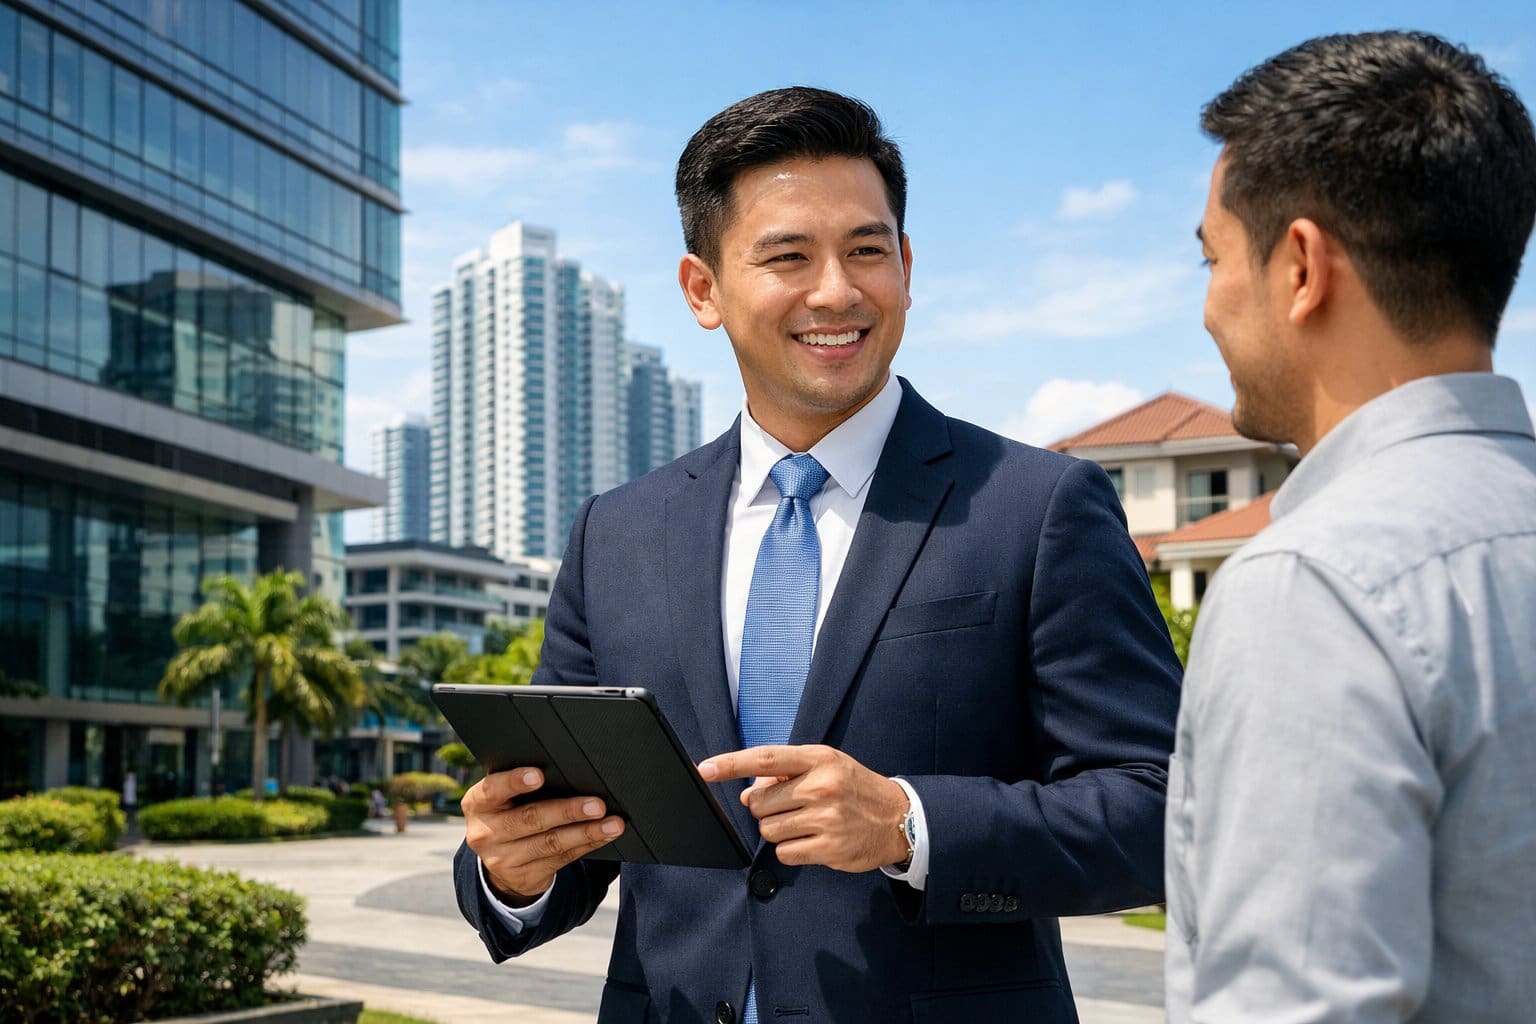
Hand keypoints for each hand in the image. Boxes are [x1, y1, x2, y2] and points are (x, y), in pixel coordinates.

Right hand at [460, 767, 624, 904]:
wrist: (500, 857)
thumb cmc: (510, 810)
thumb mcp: (504, 797)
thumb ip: (522, 784)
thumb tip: (571, 769)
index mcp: (478, 803)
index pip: (493, 789)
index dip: (515, 782)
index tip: (539, 775)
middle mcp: (485, 833)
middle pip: (530, 818)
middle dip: (568, 810)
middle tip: (597, 804)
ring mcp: (503, 860)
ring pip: (551, 843)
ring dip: (587, 832)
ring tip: (613, 824)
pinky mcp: (524, 877)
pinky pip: (562, 859)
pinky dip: (587, 845)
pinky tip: (605, 836)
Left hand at [698, 745, 908, 872]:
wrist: (899, 818)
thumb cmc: (854, 788)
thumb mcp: (826, 766)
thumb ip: (786, 773)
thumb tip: (747, 791)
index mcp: (818, 759)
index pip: (766, 758)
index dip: (731, 764)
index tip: (705, 768)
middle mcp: (822, 786)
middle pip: (759, 803)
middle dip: (765, 809)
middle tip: (791, 807)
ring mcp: (826, 818)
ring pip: (768, 831)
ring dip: (778, 831)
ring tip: (805, 823)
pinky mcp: (829, 848)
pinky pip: (784, 854)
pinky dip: (791, 850)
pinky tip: (812, 840)